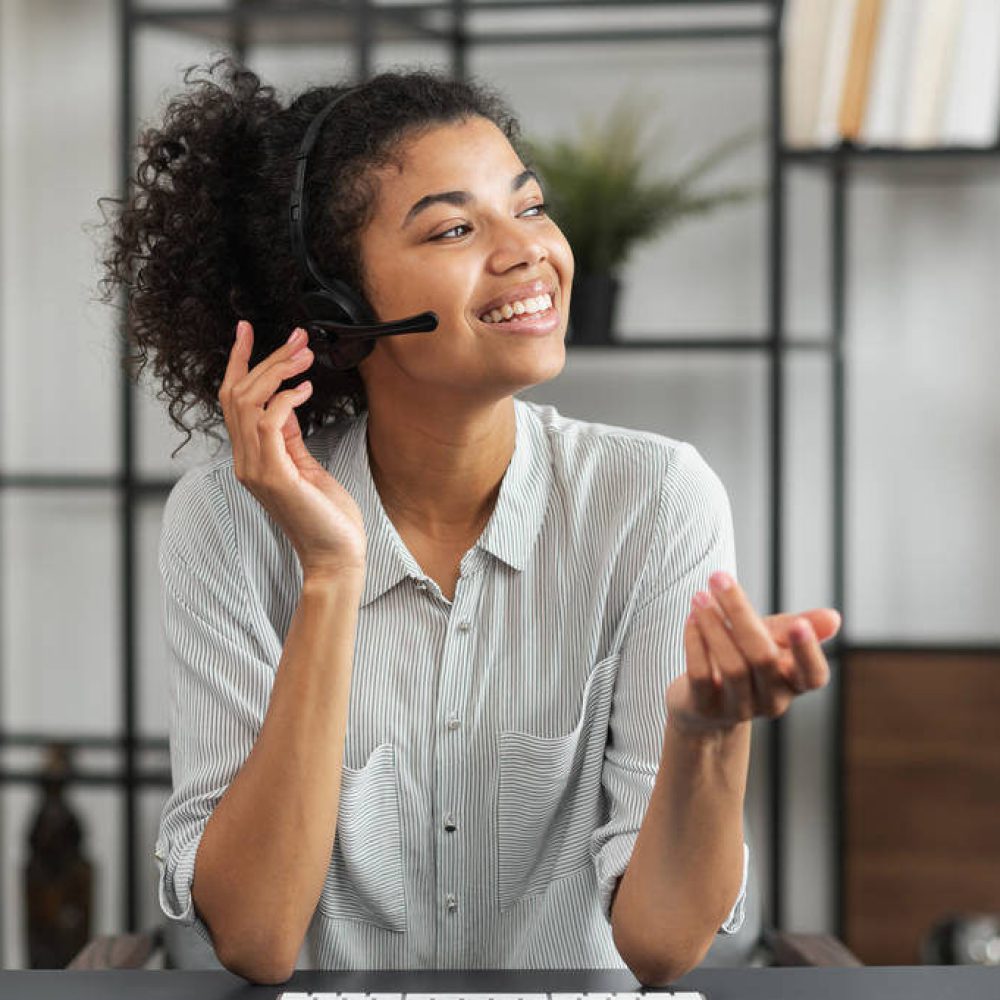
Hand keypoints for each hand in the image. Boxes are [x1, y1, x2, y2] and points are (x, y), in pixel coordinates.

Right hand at [218, 320, 366, 579]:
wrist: (335, 555)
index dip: (237, 362)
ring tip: (305, 356)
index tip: (246, 330)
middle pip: (238, 393)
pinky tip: (306, 389)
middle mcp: (245, 461)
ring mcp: (255, 469)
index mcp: (250, 457)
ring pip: (249, 402)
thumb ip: (289, 437)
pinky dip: (286, 399)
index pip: (232, 401)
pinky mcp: (274, 475)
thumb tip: (285, 403)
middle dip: (266, 358)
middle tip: (299, 337)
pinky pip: (269, 422)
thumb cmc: (326, 516)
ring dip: (278, 371)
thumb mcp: (306, 466)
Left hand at [666, 571, 840, 735]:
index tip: (799, 624)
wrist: (703, 703)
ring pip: (731, 666)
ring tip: (700, 596)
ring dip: (713, 624)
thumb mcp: (771, 640)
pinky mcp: (706, 709)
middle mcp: (772, 700)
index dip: (809, 653)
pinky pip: (701, 675)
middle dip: (740, 613)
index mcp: (794, 682)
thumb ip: (796, 626)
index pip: (814, 675)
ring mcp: (739, 708)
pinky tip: (691, 619)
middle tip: (718, 578)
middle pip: (762, 658)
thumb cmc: (743, 660)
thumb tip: (834, 618)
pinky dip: (694, 642)